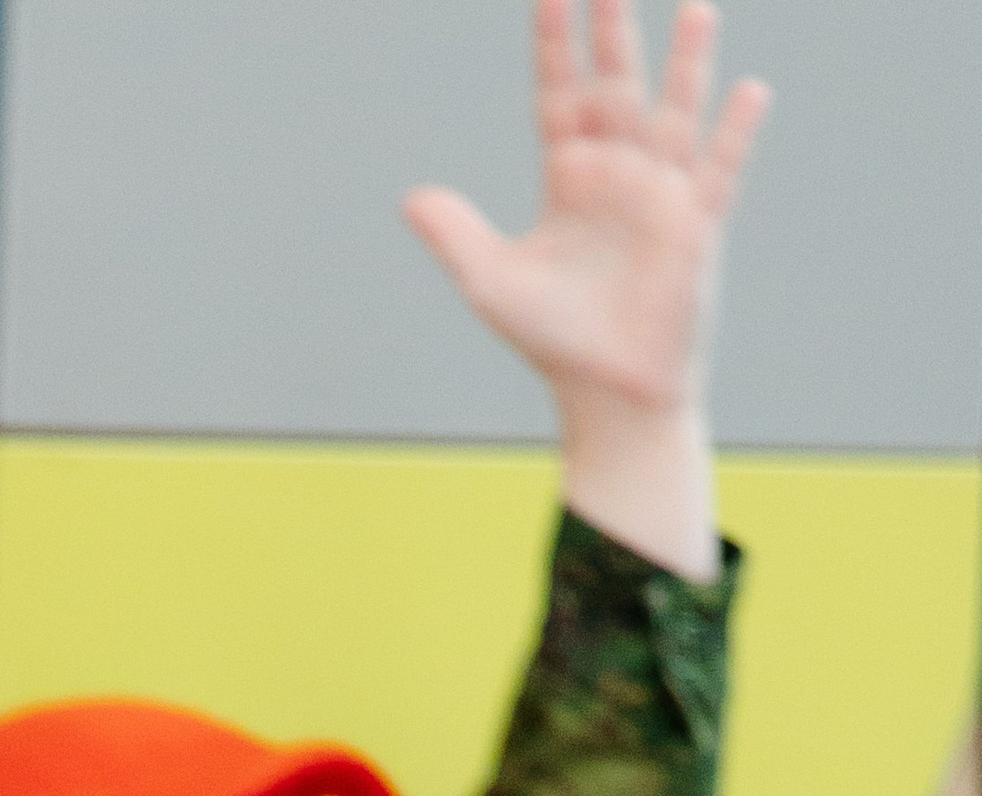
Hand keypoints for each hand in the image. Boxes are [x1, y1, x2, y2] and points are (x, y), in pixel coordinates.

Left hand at [403, 1, 767, 580]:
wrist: (607, 394)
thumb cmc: (554, 340)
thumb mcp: (491, 284)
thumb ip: (456, 237)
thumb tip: (410, 199)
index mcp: (569, 176)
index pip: (560, 93)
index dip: (555, 45)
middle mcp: (618, 173)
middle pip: (617, 85)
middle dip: (613, 30)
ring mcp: (661, 195)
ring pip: (675, 114)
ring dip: (686, 64)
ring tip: (696, 8)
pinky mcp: (695, 228)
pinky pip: (718, 172)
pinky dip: (733, 134)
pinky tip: (747, 91)